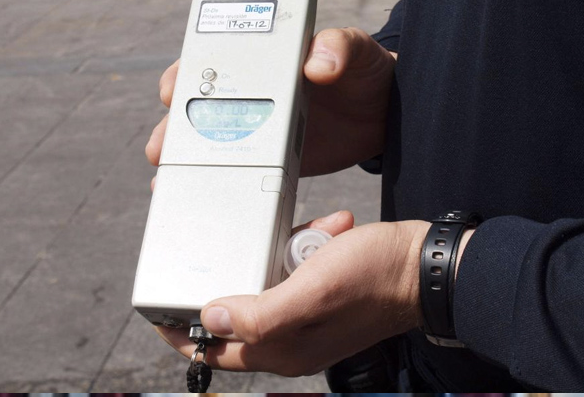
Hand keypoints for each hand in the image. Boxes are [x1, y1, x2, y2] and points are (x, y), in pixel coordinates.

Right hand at [145, 27, 396, 176]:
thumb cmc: (363, 72)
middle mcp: (248, 94)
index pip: (207, 61)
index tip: (171, 90)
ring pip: (206, 146)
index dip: (182, 75)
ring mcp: (255, 130)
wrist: (384, 115)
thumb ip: (339, 47)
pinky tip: (199, 201)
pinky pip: (234, 174)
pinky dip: (215, 187)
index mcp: (260, 60)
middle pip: (194, 110)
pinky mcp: (269, 163)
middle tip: (163, 148)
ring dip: (183, 163)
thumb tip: (317, 63)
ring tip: (169, 183)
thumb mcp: (354, 50)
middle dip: (171, 129)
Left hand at [156, 211, 428, 376]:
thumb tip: (214, 318)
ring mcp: (308, 319)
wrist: (423, 267)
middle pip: (242, 315)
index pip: (217, 351)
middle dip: (244, 277)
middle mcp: (292, 340)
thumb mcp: (312, 290)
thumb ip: (261, 313)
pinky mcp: (322, 297)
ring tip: (312, 234)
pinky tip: (328, 231)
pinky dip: (306, 247)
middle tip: (250, 247)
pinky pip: (297, 271)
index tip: (161, 312)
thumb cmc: (374, 278)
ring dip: (284, 253)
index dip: (186, 334)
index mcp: (283, 349)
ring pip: (271, 285)